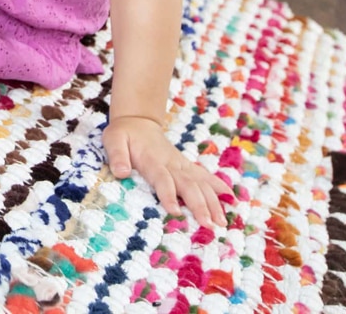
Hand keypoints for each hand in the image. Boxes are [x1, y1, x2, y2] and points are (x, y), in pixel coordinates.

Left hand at [103, 116, 227, 227]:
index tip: (176, 212)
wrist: (138, 121)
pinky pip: (204, 176)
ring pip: (200, 183)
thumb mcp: (113, 140)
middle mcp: (171, 163)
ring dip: (212, 202)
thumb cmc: (123, 135)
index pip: (162, 179)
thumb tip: (122, 172)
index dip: (169, 195)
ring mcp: (181, 164)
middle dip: (199, 205)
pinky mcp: (186, 165)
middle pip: (187, 184)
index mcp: (152, 160)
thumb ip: (117, 156)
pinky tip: (231, 199)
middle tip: (209, 225)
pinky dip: (218, 186)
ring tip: (222, 222)